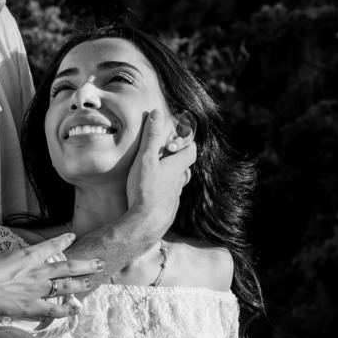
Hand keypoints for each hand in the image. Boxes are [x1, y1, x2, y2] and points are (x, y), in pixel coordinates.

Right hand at [0, 231, 99, 322]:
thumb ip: (5, 254)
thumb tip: (4, 256)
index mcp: (29, 255)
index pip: (53, 245)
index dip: (65, 240)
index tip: (73, 236)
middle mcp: (39, 271)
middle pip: (69, 267)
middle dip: (87, 265)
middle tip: (100, 263)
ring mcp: (37, 290)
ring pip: (67, 287)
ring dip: (81, 284)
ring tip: (92, 282)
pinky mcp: (32, 307)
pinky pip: (54, 310)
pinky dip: (66, 310)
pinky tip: (75, 309)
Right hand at [126, 108, 195, 229]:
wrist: (146, 224)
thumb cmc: (146, 190)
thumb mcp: (146, 159)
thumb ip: (150, 137)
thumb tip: (157, 113)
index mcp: (176, 167)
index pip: (191, 151)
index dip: (187, 142)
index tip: (179, 137)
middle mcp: (179, 182)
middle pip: (186, 168)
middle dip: (179, 159)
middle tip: (167, 153)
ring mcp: (174, 198)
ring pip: (178, 184)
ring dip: (172, 177)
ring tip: (160, 172)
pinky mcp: (167, 211)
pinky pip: (169, 198)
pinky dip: (164, 192)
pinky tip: (153, 194)